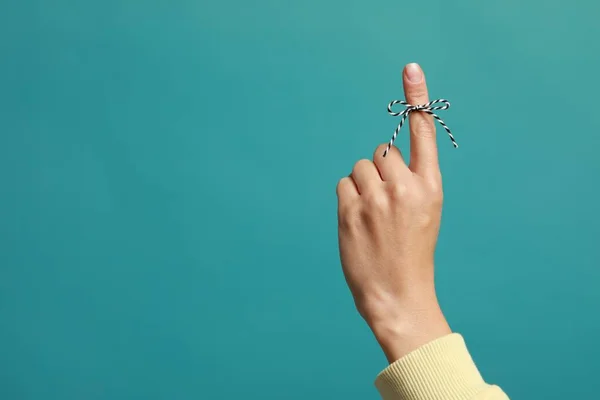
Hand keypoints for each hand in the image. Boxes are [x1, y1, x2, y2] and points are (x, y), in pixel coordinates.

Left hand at [336, 63, 450, 362]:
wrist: (397, 294)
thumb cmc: (411, 251)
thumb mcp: (425, 213)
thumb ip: (410, 181)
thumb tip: (381, 156)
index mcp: (431, 188)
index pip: (423, 135)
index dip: (418, 99)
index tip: (411, 68)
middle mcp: (405, 188)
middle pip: (381, 151)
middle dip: (380, 172)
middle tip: (386, 203)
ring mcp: (376, 199)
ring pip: (360, 167)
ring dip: (362, 185)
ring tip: (373, 216)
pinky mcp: (350, 211)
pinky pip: (343, 183)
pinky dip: (348, 197)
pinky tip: (358, 221)